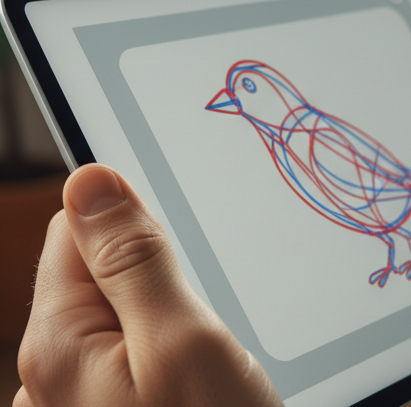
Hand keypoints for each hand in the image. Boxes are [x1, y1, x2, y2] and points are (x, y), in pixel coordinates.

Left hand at [15, 164, 283, 406]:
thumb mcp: (185, 341)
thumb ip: (135, 260)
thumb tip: (90, 181)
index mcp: (56, 346)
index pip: (77, 228)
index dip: (143, 234)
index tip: (182, 270)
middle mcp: (48, 378)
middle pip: (103, 274)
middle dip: (162, 286)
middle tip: (204, 339)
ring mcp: (76, 403)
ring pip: (126, 317)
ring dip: (171, 326)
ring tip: (206, 372)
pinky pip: (134, 357)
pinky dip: (170, 359)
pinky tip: (199, 390)